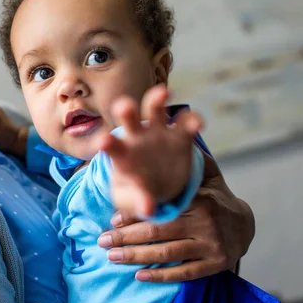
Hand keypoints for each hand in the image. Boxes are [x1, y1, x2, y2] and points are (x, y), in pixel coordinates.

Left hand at [97, 149, 254, 282]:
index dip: (134, 215)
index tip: (112, 220)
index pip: (161, 208)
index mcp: (200, 200)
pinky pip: (183, 273)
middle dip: (126, 238)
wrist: (246, 225)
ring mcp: (211, 247)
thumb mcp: (208, 173)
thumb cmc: (216, 194)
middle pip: (158, 234)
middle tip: (102, 241)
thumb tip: (171, 128)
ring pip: (166, 255)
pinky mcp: (214, 265)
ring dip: (136, 257)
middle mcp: (205, 224)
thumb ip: (188, 158)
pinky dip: (160, 276)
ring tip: (112, 257)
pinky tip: (139, 275)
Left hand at [98, 84, 202, 217]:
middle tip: (125, 107)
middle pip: (129, 117)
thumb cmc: (137, 192)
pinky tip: (198, 125)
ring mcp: (159, 133)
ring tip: (163, 93)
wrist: (159, 186)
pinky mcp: (181, 136)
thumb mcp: (132, 201)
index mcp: (122, 154)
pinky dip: (192, 119)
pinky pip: (187, 122)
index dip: (108, 143)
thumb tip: (150, 209)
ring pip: (156, 109)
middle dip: (126, 110)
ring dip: (157, 99)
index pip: (112, 147)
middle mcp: (138, 137)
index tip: (103, 142)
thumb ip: (138, 202)